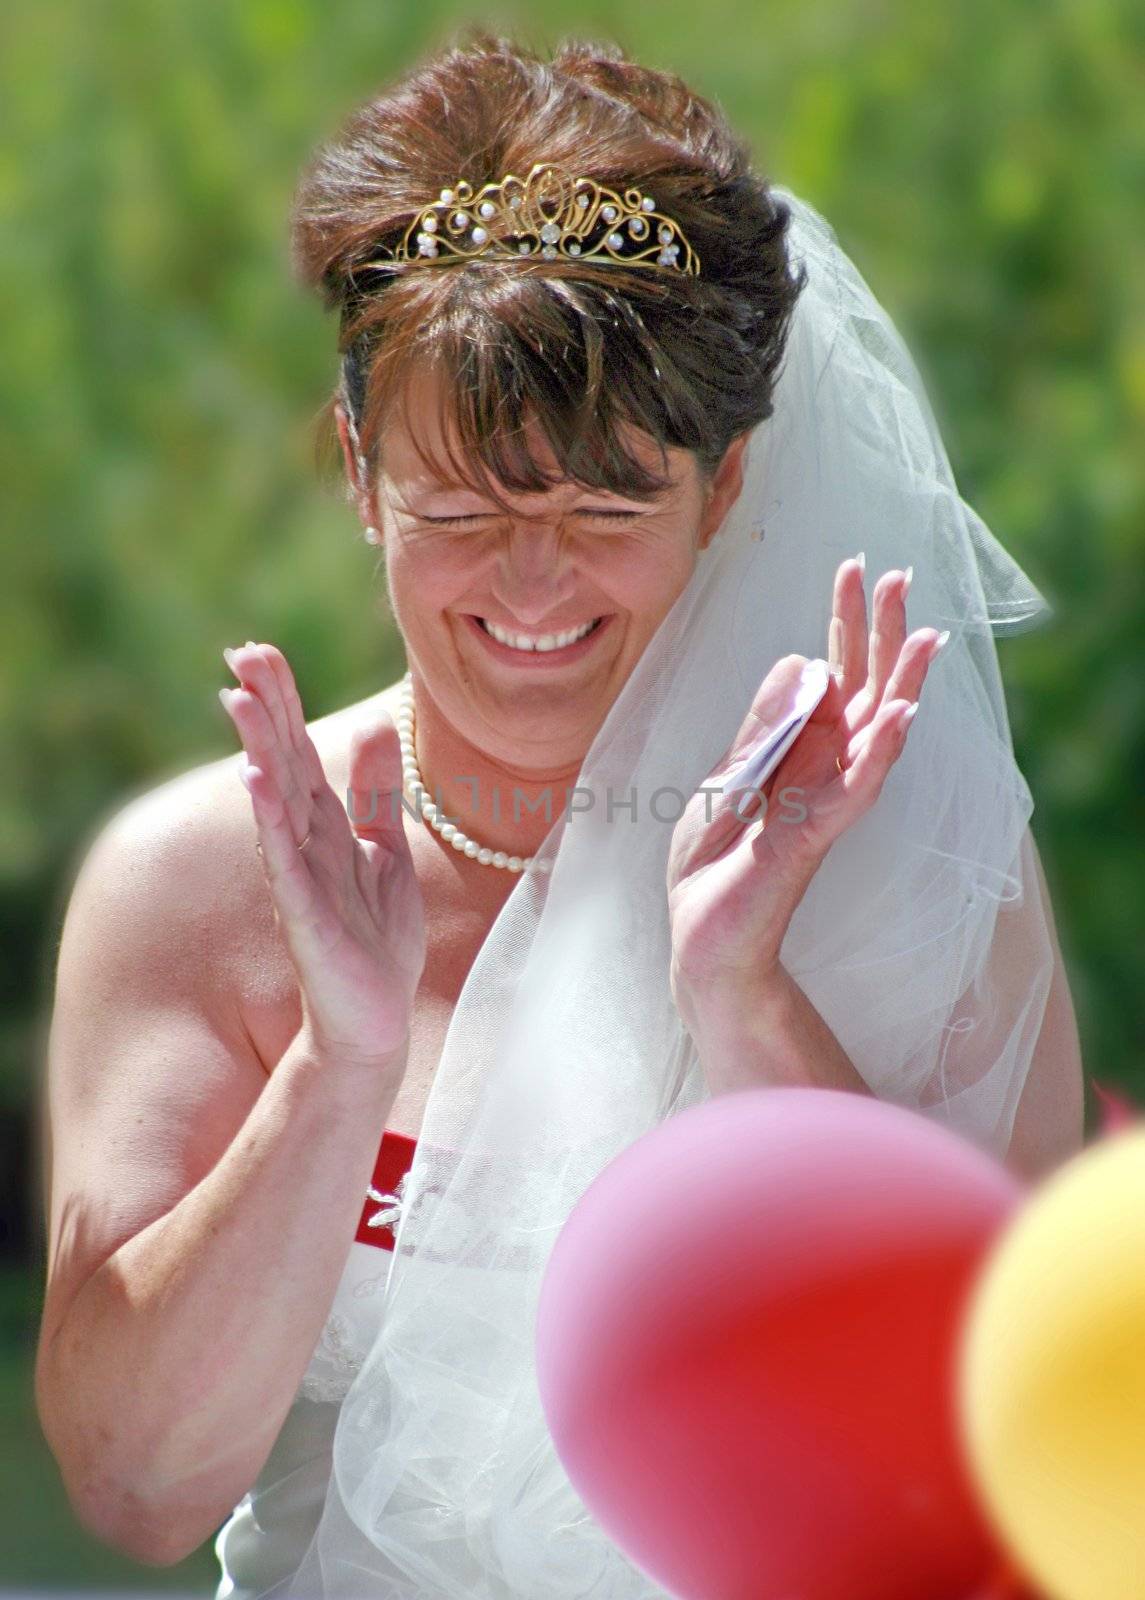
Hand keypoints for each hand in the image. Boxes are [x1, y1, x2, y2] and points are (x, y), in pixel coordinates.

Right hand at [219, 642, 426, 1067]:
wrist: (375, 1020)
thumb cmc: (376, 940)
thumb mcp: (387, 850)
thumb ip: (378, 792)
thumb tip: (379, 723)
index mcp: (326, 827)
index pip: (300, 752)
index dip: (283, 703)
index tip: (260, 651)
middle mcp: (306, 844)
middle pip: (282, 764)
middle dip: (265, 709)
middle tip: (241, 653)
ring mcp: (302, 878)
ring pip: (278, 802)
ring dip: (260, 751)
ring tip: (241, 701)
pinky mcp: (307, 916)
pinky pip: (287, 862)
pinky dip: (271, 821)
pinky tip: (256, 784)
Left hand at [667, 556, 946, 1003]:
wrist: (700, 936)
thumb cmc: (712, 864)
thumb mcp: (726, 779)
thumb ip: (763, 727)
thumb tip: (805, 661)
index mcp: (798, 751)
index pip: (832, 674)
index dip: (844, 622)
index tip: (854, 567)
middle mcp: (822, 771)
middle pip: (864, 691)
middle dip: (881, 634)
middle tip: (900, 575)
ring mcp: (823, 802)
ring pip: (876, 734)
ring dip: (904, 684)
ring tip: (928, 635)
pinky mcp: (812, 836)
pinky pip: (856, 789)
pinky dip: (882, 753)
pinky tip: (905, 714)